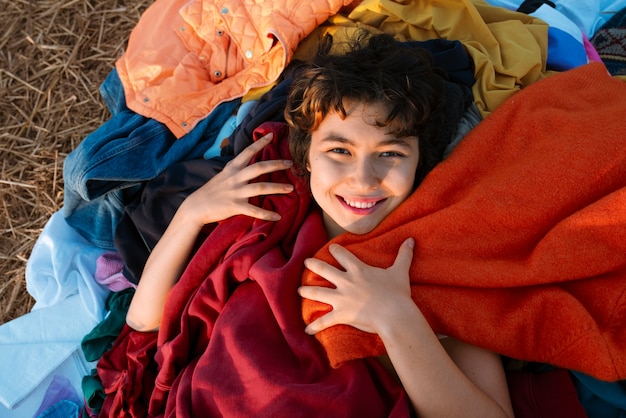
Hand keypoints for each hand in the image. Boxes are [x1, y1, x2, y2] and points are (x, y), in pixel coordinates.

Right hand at [179, 132, 293, 226]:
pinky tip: (277, 216)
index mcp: (232, 168)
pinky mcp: (235, 206)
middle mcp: (235, 178)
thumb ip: (237, 170)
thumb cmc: (212, 191)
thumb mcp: (223, 175)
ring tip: (291, 188)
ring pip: (260, 188)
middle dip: (276, 164)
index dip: (259, 143)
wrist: (196, 206)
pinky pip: (254, 210)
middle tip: (290, 163)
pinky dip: (266, 214)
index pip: (247, 152)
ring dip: (277, 188)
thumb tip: (250, 164)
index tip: (271, 136)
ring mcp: (235, 192)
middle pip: (259, 167)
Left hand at [299, 238, 414, 334]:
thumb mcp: (400, 271)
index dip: (335, 250)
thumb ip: (404, 255)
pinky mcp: (341, 314)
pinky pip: (324, 321)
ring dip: (307, 290)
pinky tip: (306, 330)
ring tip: (300, 289)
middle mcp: (345, 281)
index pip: (342, 255)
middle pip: (324, 269)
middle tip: (306, 262)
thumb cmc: (397, 293)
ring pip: (318, 292)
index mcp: (358, 270)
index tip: (331, 248)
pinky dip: (315, 326)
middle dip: (313, 265)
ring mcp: (341, 298)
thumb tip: (411, 240)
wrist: (394, 314)